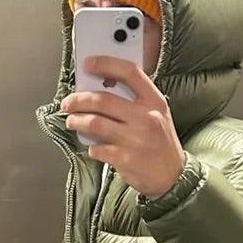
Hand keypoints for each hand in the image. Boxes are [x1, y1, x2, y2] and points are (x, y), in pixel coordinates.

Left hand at [61, 57, 185, 198]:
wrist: (173, 178)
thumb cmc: (160, 144)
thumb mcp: (157, 116)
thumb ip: (134, 101)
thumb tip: (99, 87)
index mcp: (154, 102)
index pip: (130, 73)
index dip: (106, 64)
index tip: (88, 64)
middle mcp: (146, 118)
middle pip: (103, 99)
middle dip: (79, 100)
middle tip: (69, 103)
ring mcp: (136, 140)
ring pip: (95, 123)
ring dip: (77, 121)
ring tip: (72, 121)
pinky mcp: (126, 159)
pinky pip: (97, 148)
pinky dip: (91, 147)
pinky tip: (93, 147)